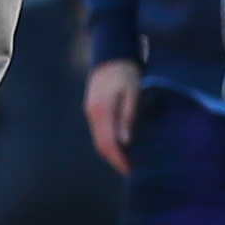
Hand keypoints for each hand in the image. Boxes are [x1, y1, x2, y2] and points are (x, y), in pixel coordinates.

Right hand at [84, 59, 142, 174]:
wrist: (111, 51)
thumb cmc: (126, 70)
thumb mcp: (133, 91)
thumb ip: (128, 115)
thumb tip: (126, 141)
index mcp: (102, 110)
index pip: (108, 144)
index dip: (120, 160)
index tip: (132, 172)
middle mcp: (93, 113)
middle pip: (101, 145)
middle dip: (115, 160)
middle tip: (132, 172)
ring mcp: (91, 111)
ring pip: (99, 139)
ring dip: (112, 152)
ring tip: (129, 162)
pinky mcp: (94, 108)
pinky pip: (100, 131)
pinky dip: (110, 142)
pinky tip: (123, 145)